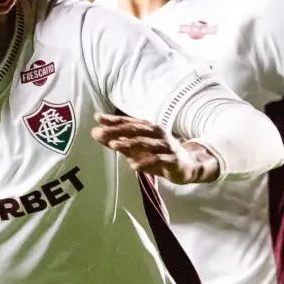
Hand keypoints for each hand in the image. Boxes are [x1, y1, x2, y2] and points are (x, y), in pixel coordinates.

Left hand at [92, 114, 218, 183]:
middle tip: (100, 133)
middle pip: (136, 130)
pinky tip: (133, 166)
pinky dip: (145, 162)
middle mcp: (157, 134)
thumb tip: (95, 132)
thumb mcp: (136, 148)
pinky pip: (158, 160)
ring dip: (128, 144)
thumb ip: (117, 140)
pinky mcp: (172, 160)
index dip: (114, 120)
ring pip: (146, 143)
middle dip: (117, 131)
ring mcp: (166, 146)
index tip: (98, 118)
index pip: (129, 122)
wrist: (187, 166)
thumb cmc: (158, 154)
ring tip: (113, 146)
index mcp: (149, 128)